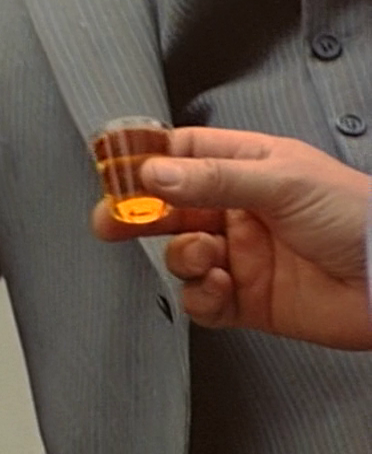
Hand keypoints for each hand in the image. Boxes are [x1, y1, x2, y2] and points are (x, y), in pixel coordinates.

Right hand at [93, 127, 370, 349]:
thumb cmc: (356, 215)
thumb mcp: (282, 181)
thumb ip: (213, 178)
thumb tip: (154, 175)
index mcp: (247, 167)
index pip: (182, 156)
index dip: (146, 162)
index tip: (116, 170)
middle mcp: (237, 209)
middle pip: (170, 207)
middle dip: (137, 215)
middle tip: (108, 221)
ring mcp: (238, 254)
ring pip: (181, 253)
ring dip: (183, 256)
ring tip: (203, 255)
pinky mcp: (244, 297)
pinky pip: (202, 299)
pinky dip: (201, 296)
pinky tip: (219, 286)